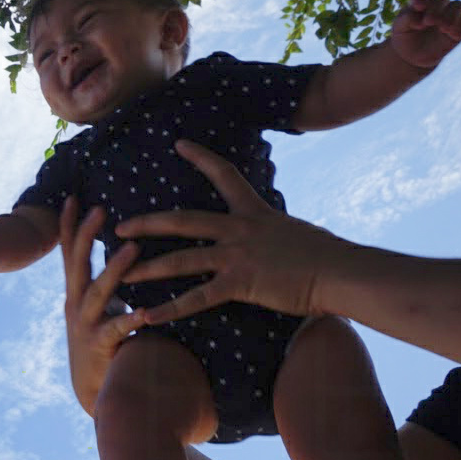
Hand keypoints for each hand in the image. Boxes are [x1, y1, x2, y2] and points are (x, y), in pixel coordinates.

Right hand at [59, 196, 145, 414]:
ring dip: (114, 270)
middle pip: (77, 265)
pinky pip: (115, 330)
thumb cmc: (103, 342)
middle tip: (99, 209)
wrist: (94, 389)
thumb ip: (105, 282)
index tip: (72, 197)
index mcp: (77, 292)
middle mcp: (76, 304)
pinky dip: (129, 320)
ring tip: (132, 248)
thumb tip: (123, 252)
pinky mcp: (99, 347)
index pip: (70, 253)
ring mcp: (85, 325)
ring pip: (98, 293)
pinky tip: (144, 312)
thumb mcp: (99, 307)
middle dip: (85, 236)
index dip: (68, 226)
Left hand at [117, 140, 354, 323]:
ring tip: (119, 276)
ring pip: (181, 259)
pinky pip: (196, 298)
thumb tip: (273, 231)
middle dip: (147, 223)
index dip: (201, 157)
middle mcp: (239, 229)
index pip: (225, 175)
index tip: (179, 143)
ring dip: (147, 269)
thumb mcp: (294, 231)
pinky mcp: (240, 283)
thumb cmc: (326, 256)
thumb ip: (272, 230)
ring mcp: (237, 256)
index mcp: (253, 212)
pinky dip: (170, 309)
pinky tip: (147, 316)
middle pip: (182, 219)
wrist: (341, 272)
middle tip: (119, 227)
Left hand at [389, 0, 460, 70]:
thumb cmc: (405, 37)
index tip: (418, 7)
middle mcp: (437, 5)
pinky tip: (453, 35)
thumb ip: (406, 18)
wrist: (412, 56)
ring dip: (451, 15)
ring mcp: (450, 14)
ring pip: (458, 5)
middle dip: (436, 8)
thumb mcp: (399, 28)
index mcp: (420, 2)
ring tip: (443, 29)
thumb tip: (420, 19)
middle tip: (429, 22)